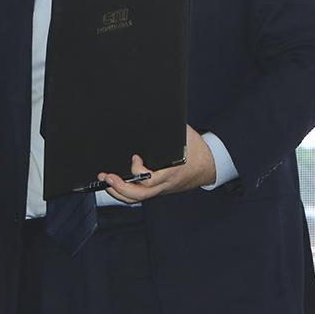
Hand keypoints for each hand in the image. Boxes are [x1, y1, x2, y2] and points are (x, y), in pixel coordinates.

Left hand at [98, 126, 216, 202]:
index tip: (135, 157)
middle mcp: (165, 184)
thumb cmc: (197, 150)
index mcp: (172, 171)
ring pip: (137, 199)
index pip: (151, 179)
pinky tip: (115, 183)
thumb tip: (155, 114)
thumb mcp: (185, 135)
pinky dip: (125, 192)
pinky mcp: (158, 190)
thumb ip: (169, 128)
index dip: (138, 171)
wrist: (209, 166)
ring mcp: (161, 189)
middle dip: (119, 187)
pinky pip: (140, 195)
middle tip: (107, 176)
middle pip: (139, 195)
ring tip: (105, 180)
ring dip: (118, 192)